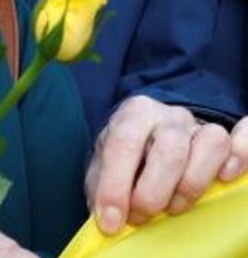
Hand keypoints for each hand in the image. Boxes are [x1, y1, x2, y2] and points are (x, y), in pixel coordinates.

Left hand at [85, 95, 247, 232]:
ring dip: (191, 186)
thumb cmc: (129, 157)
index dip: (115, 187)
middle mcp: (169, 115)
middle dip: (153, 194)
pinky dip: (241, 155)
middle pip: (169, 151)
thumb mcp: (106, 166)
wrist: (152, 138)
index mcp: (134, 114)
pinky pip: (242, 138)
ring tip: (174, 208)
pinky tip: (226, 176)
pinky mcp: (225, 138)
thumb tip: (109, 218)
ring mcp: (200, 125)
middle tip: (141, 217)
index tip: (111, 221)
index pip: (122, 146)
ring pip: (210, 146)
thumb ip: (103, 187)